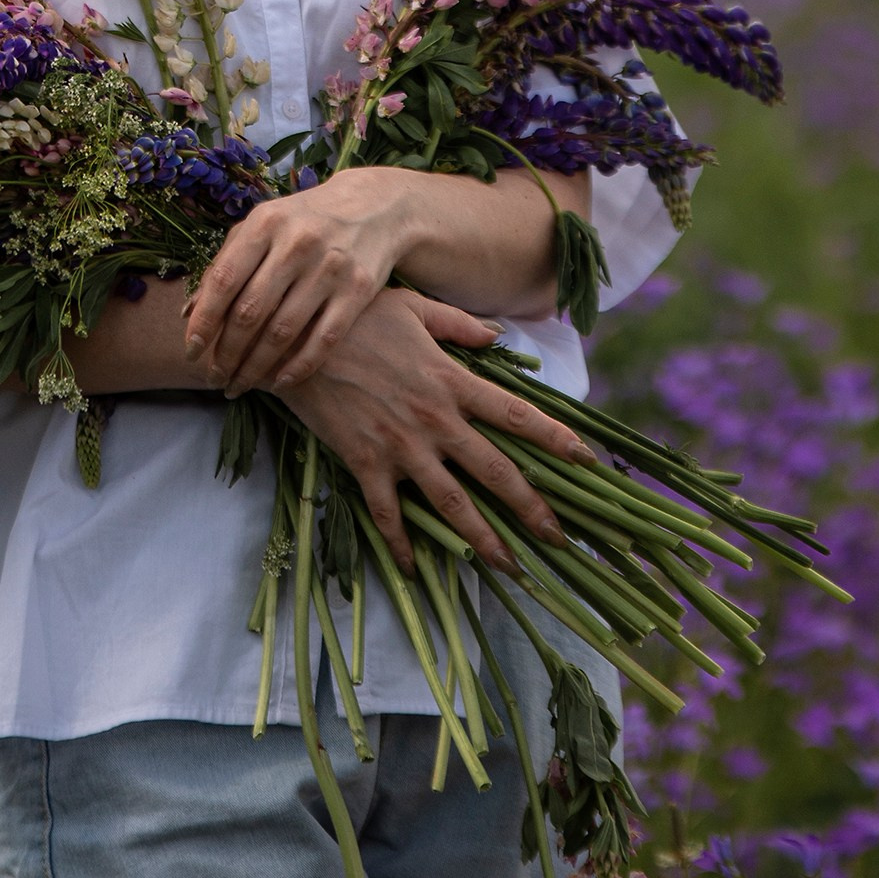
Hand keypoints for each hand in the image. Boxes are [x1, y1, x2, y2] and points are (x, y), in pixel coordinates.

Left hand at [182, 167, 423, 394]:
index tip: (190, 352)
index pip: (224, 280)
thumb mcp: (262, 226)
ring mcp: (330, 268)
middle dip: (226, 353)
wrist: (375, 207)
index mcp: (265, 224)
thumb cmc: (303, 221)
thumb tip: (187, 314)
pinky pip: (323, 340)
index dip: (204, 321)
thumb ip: (225, 263)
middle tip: (214, 377)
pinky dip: (298, 367)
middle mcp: (296, 244)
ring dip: (256, 367)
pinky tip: (280, 382)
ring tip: (240, 384)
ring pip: (283, 332)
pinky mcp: (359, 290)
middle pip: (250, 312)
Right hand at [278, 287, 592, 574]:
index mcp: (451, 381)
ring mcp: (400, 447)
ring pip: (451, 503)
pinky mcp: (364, 463)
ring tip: (507, 567)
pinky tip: (416, 571)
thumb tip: (498, 334)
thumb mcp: (413, 307)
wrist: (292, 338)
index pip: (516, 415)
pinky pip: (387, 514)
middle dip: (532, 508)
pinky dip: (402, 545)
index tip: (586, 461)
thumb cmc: (355, 316)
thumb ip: (459, 324)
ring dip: (482, 539)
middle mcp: (435, 420)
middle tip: (560, 539)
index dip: (555, 438)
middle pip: (495, 471)